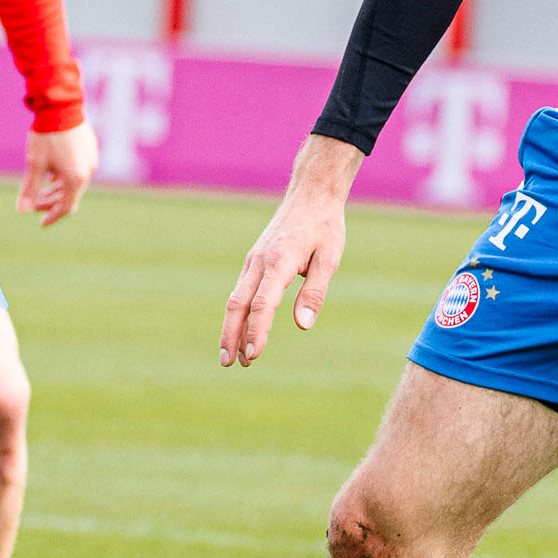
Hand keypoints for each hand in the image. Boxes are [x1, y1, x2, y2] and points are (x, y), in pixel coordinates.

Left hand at [20, 122, 97, 226]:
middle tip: (34, 203)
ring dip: (58, 189)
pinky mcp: (90, 149)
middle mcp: (87, 172)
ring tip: (43, 188)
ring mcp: (91, 160)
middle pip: (70, 196)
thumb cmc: (47, 136)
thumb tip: (21, 210)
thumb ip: (29, 189)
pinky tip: (53, 172)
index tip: (41, 222)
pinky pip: (79, 170)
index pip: (65, 208)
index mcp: (75, 179)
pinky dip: (66, 176)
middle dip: (52, 202)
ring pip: (75, 182)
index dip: (52, 216)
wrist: (61, 106)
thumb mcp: (35, 164)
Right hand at [221, 138, 360, 367]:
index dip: (256, 332)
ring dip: (231, 328)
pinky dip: (237, 313)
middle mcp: (260, 262)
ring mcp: (254, 260)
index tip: (253, 355)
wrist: (311, 193)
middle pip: (238, 305)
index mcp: (279, 262)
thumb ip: (314, 292)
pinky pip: (241, 290)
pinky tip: (240, 329)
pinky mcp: (255, 260)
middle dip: (231, 336)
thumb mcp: (329, 259)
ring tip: (232, 356)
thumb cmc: (324, 226)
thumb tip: (303, 325)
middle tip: (228, 364)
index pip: (262, 304)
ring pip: (235, 298)